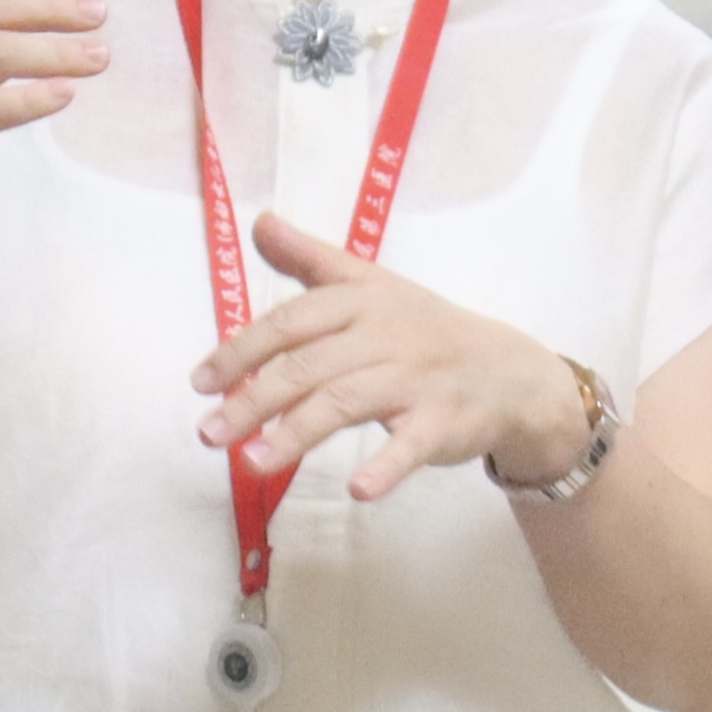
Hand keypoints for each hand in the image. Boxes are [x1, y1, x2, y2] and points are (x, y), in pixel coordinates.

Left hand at [201, 212, 598, 502]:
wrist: (511, 372)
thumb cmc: (426, 329)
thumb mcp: (371, 284)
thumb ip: (311, 259)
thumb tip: (259, 220)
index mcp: (362, 300)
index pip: (291, 322)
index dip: (242, 351)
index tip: (200, 382)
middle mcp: (385, 335)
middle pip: (309, 366)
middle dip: (254, 399)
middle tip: (209, 434)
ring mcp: (416, 379)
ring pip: (347, 402)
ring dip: (297, 434)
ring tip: (253, 463)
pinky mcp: (443, 422)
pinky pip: (412, 445)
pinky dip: (386, 467)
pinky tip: (358, 491)